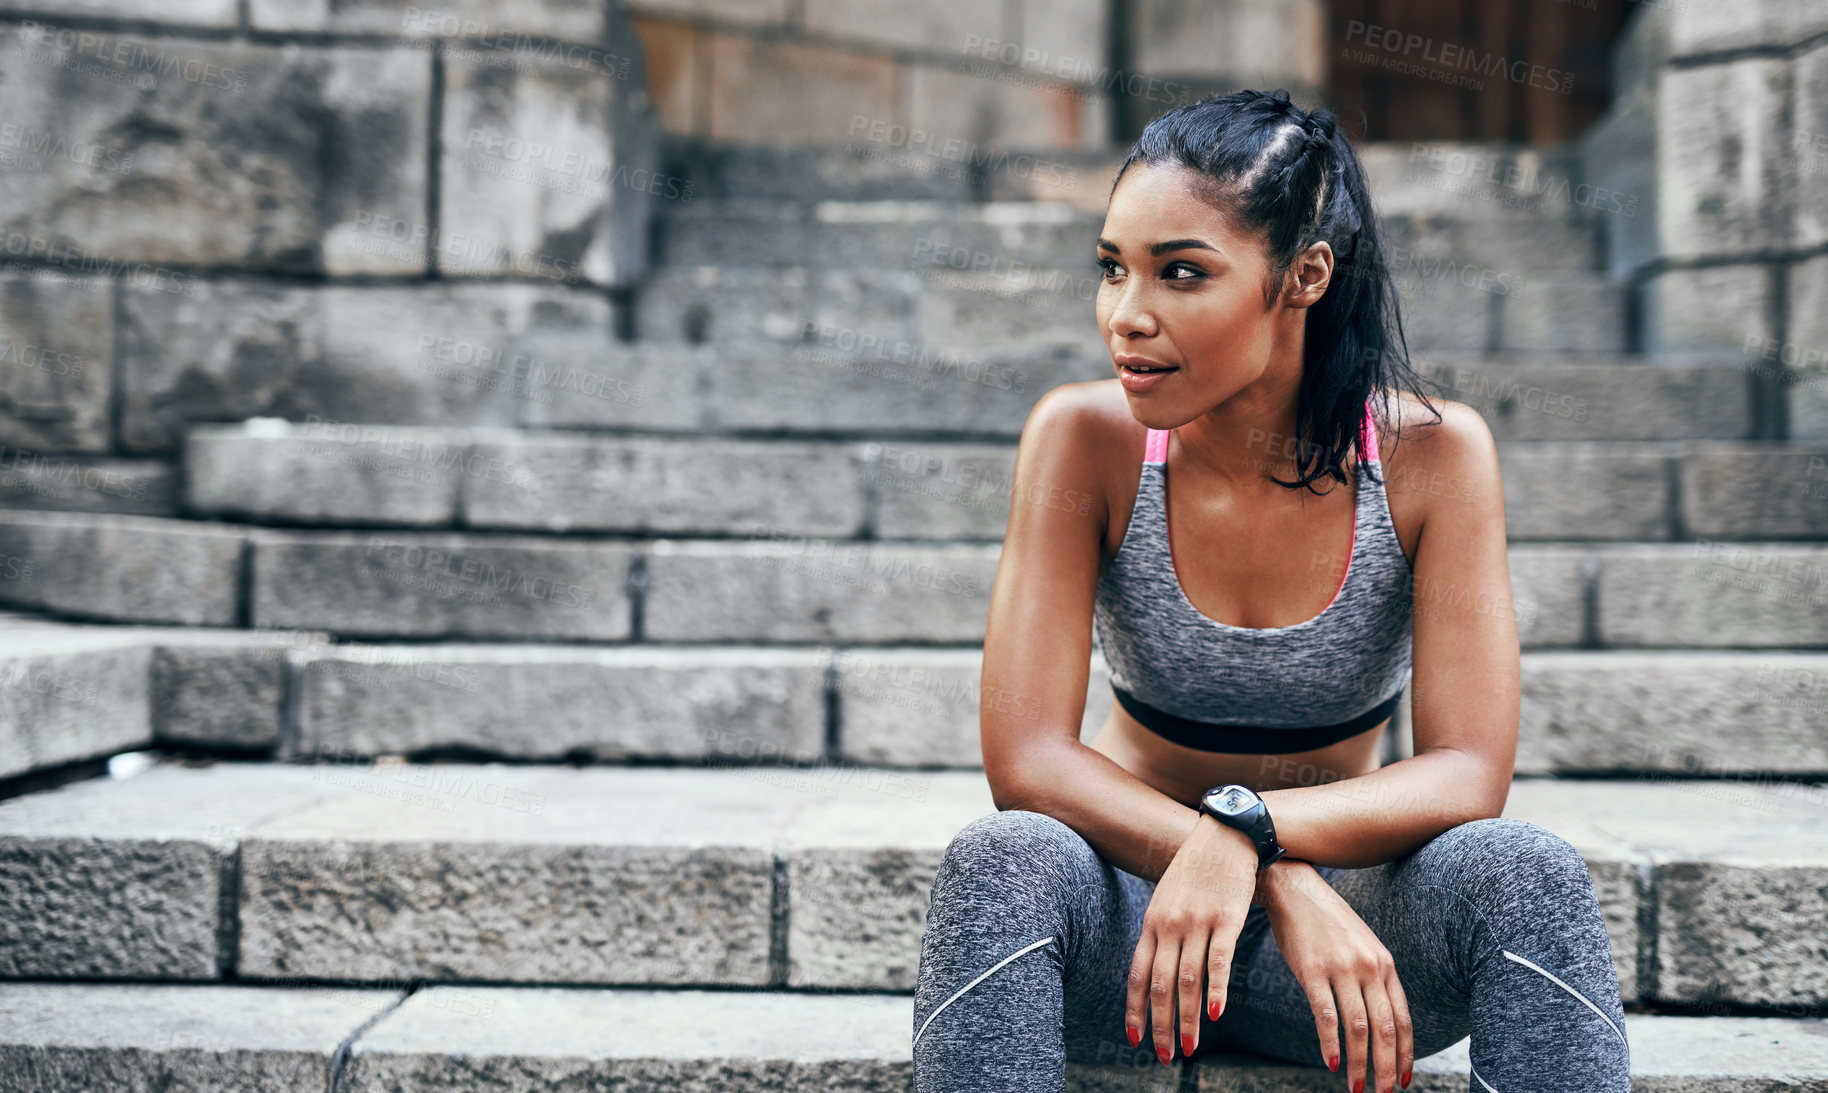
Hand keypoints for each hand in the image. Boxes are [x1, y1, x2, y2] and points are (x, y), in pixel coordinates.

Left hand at [1125, 813, 1257, 1064]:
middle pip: (1160, 984)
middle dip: (1161, 1025)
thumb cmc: (1195, 869)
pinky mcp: (1227, 918)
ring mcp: (1198, 922)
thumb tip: (1152, 968)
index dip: (1135, 1010)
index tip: (1135, 1039)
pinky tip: (1216, 1013)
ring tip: (1189, 1048)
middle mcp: (1170, 925)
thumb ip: (1159, 932)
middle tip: (1165, 1056)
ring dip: (1188, 1018)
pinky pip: (1220, 960)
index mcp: (1152, 922)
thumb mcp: (1166, 898)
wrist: (1225, 834)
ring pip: (1188, 979)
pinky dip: (1217, 989)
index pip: (1137, 975)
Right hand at [1261, 863, 1413, 1091]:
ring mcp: (1341, 968)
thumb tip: (1378, 1017)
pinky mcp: (1312, 970)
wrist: (1294, 889)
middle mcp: (1369, 967)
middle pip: (1384, 1028)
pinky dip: (1330, 1042)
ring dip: (1360, 1063)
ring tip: (1357, 1087)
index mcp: (1384, 964)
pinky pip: (1326, 1014)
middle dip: (1386, 1066)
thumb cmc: (1325, 922)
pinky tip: (1332, 1062)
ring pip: (1358, 1026)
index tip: (1403, 1078)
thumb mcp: (1361, 946)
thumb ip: (1372, 977)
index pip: (1402, 1018)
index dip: (1405, 1053)